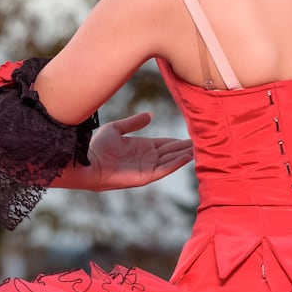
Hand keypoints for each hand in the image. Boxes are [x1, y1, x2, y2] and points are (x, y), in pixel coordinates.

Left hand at [64, 112, 192, 190]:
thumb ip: (134, 123)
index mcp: (141, 147)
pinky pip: (164, 169)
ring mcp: (146, 168)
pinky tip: (187, 157)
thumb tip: (150, 115)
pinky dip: (176, 164)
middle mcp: (146, 158)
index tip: (192, 135)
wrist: (88, 161)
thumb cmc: (97, 146)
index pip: (165, 144)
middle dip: (186, 147)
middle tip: (203, 141)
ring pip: (171, 160)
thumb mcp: (117, 129)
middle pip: (171, 152)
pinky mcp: (145, 176)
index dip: (177, 140)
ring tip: (200, 149)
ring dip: (185, 155)